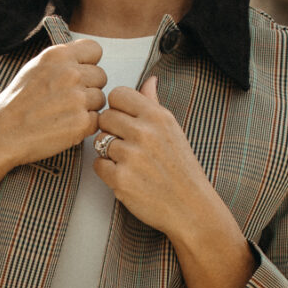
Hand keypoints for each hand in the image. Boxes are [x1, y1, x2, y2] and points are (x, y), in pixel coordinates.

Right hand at [0, 37, 108, 168]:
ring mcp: (77, 99)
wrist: (1, 133)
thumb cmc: (16, 102)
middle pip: (100, 76)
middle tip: (66, 100)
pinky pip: (96, 120)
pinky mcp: (81, 122)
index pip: (94, 50)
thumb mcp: (35, 68)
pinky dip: (84, 126)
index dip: (88, 63)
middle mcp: (70, 74)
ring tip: (62, 114)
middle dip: (88, 87)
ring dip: (87, 108)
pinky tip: (64, 127)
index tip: (78, 75)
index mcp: (58, 55)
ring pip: (100, 99)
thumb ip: (62, 61)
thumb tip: (85, 60)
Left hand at [93, 79, 255, 287]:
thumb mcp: (172, 130)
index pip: (118, 94)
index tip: (122, 119)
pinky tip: (124, 176)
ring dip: (108, 152)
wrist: (189, 206)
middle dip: (109, 129)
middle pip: (104, 117)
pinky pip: (98, 165)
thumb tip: (148, 81)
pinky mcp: (120, 180)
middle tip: (124, 144)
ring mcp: (131, 157)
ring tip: (128, 162)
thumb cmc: (180, 168)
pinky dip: (106, 171)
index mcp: (157, 117)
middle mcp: (144, 133)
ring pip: (99, 142)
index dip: (115, 107)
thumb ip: (154, 105)